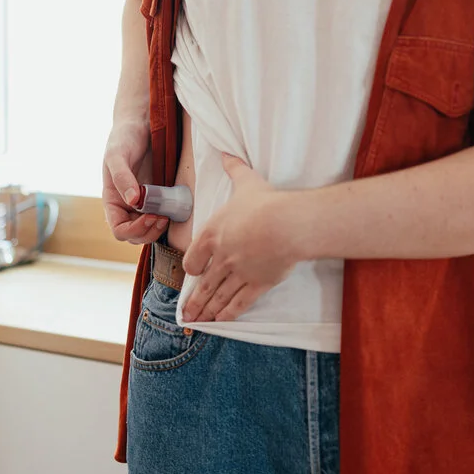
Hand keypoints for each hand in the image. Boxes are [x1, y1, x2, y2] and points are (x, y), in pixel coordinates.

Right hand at [102, 119, 168, 244]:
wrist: (141, 123)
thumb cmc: (123, 137)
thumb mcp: (117, 155)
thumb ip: (122, 177)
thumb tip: (132, 201)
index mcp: (113, 200)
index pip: (119, 230)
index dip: (134, 230)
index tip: (150, 217)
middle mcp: (127, 206)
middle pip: (135, 235)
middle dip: (149, 232)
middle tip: (163, 217)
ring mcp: (143, 203)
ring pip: (150, 230)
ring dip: (159, 228)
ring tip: (168, 214)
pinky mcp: (158, 196)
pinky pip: (162, 215)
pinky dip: (168, 217)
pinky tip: (174, 207)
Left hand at [181, 154, 297, 321]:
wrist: (287, 224)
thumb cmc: (266, 202)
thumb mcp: (246, 182)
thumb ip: (234, 168)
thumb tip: (226, 152)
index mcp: (214, 234)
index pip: (194, 257)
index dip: (192, 267)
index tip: (192, 273)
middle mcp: (222, 256)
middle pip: (204, 283)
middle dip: (194, 300)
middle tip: (186, 313)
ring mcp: (239, 272)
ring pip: (218, 295)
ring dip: (206, 310)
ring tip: (198, 321)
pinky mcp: (258, 283)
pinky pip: (239, 303)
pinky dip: (228, 313)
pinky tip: (220, 321)